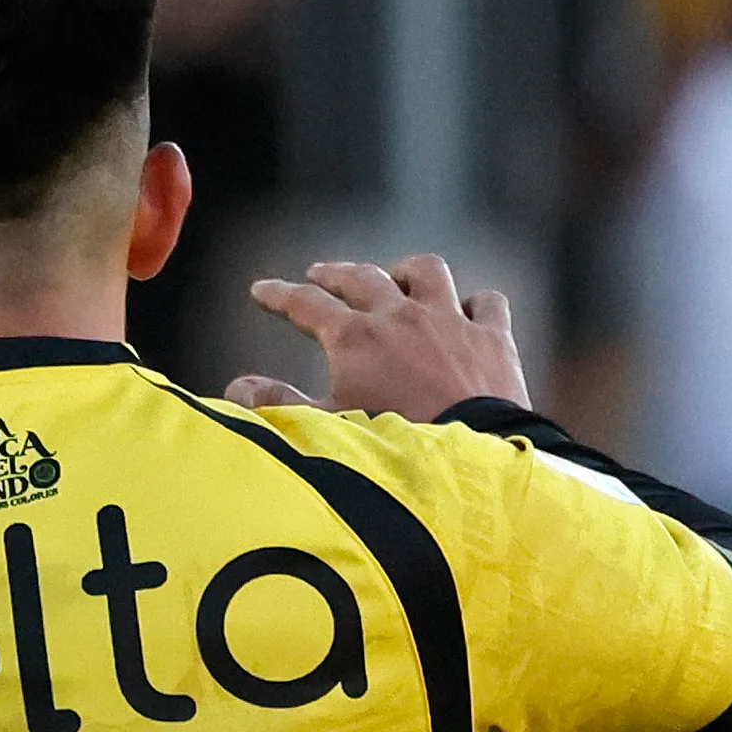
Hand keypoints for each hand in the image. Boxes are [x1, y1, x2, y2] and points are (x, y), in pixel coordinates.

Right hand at [229, 255, 526, 421]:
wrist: (469, 459)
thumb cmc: (391, 449)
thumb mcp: (324, 430)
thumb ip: (279, 404)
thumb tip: (238, 387)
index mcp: (354, 338)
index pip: (305, 305)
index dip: (279, 295)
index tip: (262, 290)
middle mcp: (401, 316)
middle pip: (361, 278)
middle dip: (335, 274)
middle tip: (318, 274)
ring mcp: (451, 321)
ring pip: (427, 272)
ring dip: (406, 272)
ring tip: (397, 276)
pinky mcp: (493, 338)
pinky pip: (485, 302)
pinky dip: (473, 303)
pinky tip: (467, 310)